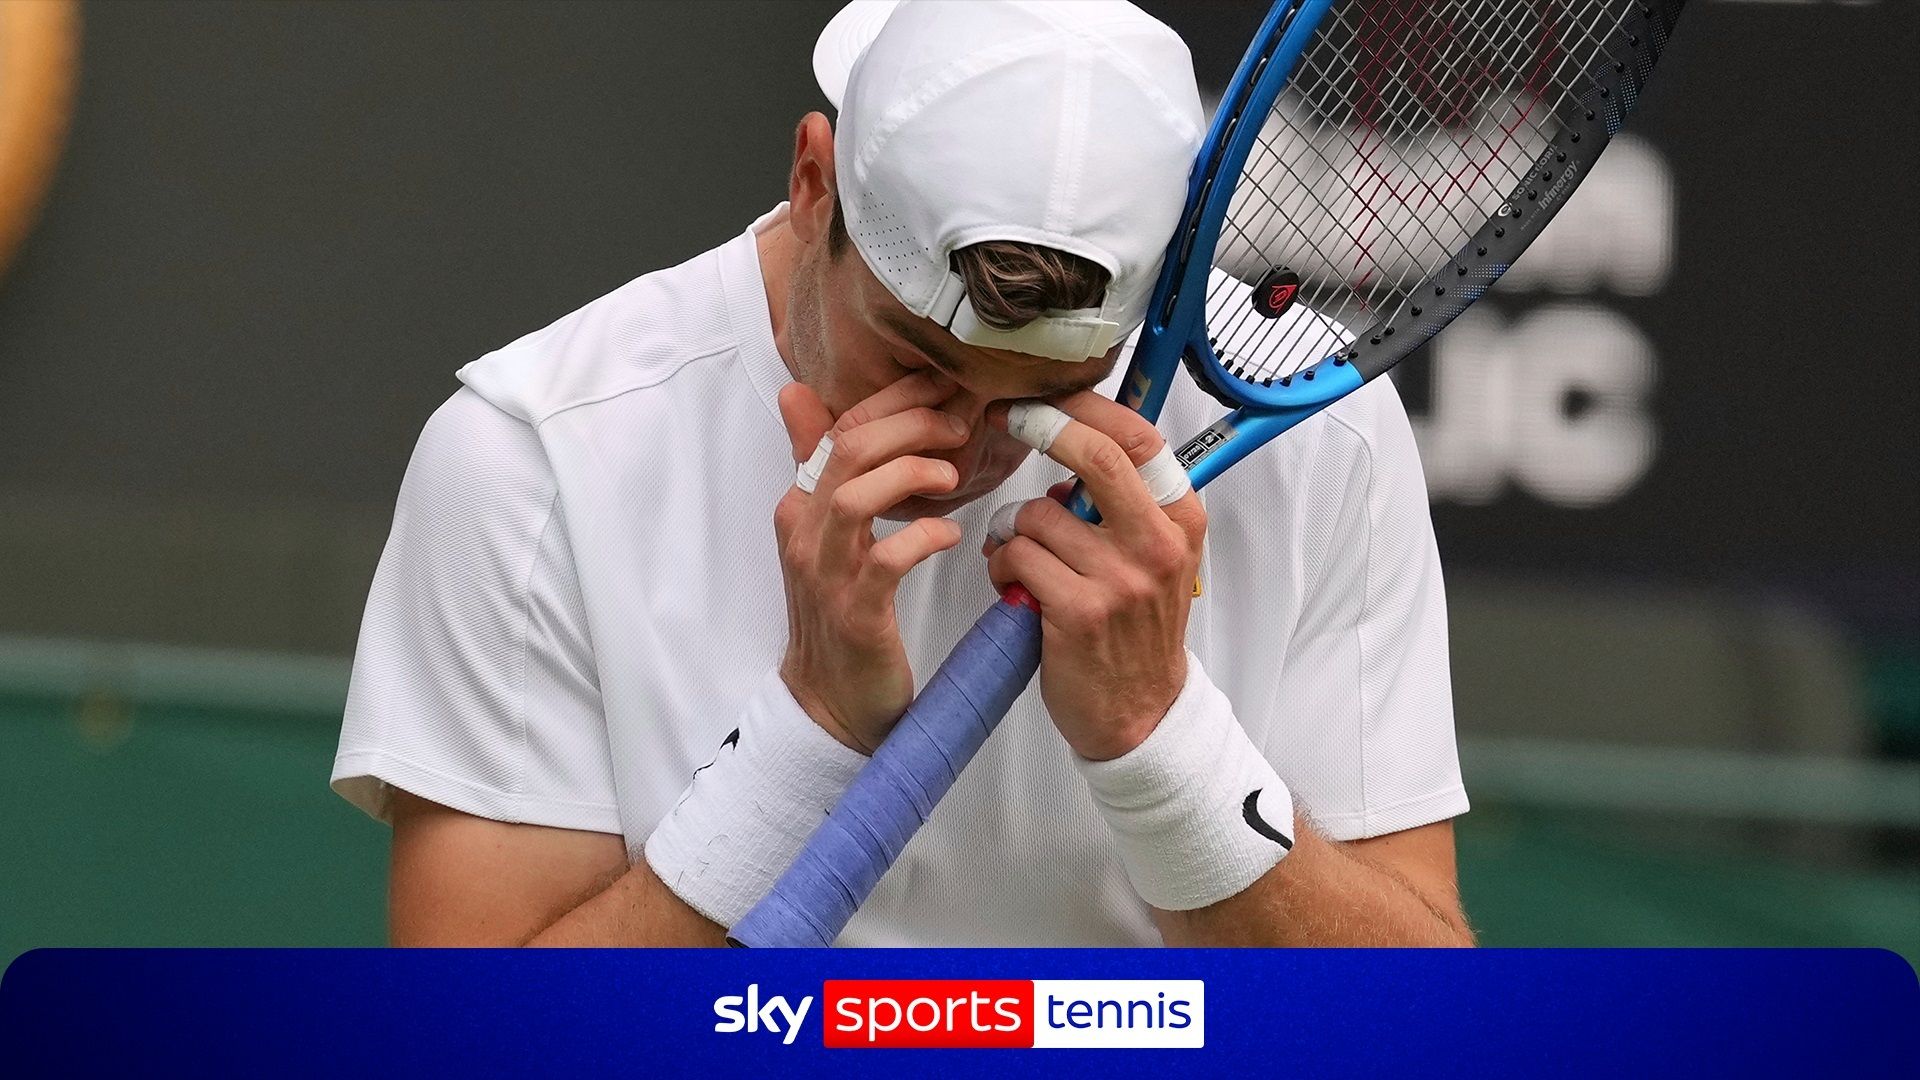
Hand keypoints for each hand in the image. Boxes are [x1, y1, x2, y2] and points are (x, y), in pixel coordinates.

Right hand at [774, 373, 970, 752]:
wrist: (830, 703)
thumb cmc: (844, 613)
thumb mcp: (830, 534)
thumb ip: (824, 466)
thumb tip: (799, 394)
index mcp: (801, 506)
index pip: (842, 427)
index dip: (895, 399)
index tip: (944, 386)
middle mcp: (805, 533)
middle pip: (849, 449)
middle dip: (910, 424)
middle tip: (960, 425)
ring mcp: (826, 574)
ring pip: (856, 496)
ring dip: (911, 474)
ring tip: (954, 475)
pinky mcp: (855, 613)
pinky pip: (886, 561)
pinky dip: (922, 537)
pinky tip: (952, 534)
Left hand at [983, 392, 1206, 760]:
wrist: (1140, 713)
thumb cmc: (1135, 627)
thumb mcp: (1155, 555)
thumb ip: (1125, 501)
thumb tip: (1073, 440)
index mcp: (1181, 519)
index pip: (1138, 437)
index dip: (1082, 407)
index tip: (1041, 397)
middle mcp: (1157, 544)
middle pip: (1095, 455)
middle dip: (1040, 427)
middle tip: (1004, 419)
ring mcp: (1120, 579)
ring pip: (1037, 514)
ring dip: (1011, 530)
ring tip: (1020, 558)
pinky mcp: (1078, 612)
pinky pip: (1018, 557)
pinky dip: (1002, 565)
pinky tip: (1013, 587)